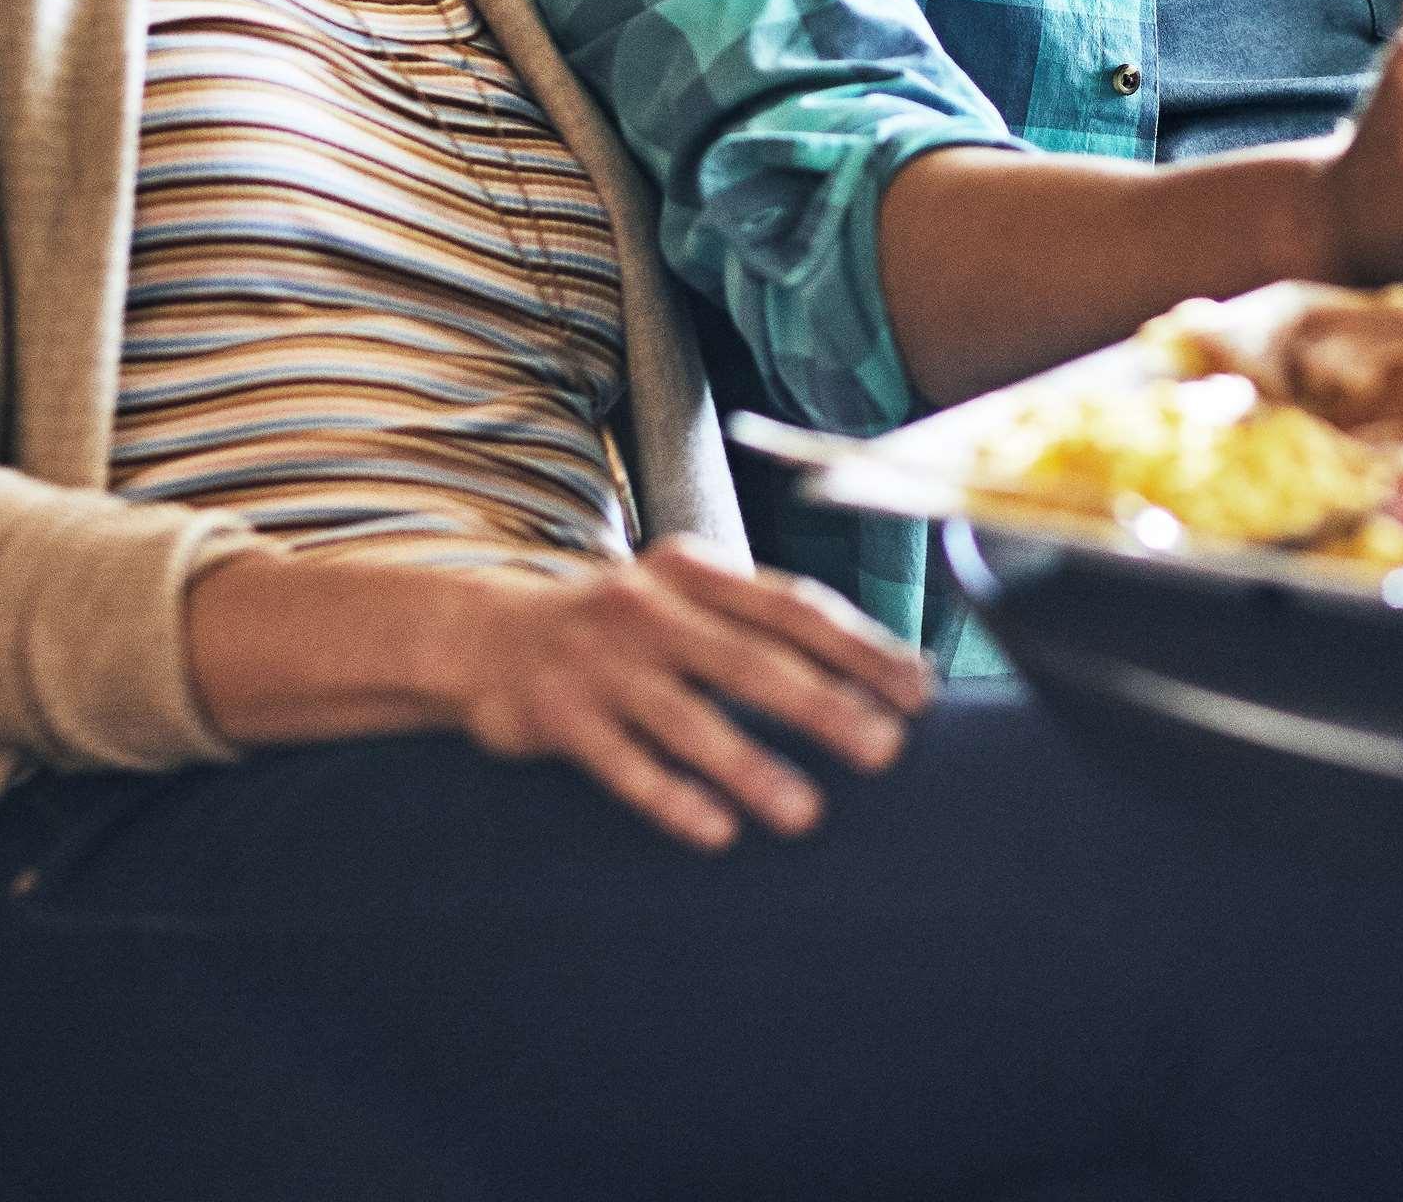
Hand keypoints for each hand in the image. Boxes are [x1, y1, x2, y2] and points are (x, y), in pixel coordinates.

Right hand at [444, 535, 934, 851]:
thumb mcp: (684, 599)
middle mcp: (650, 609)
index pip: (794, 606)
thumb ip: (759, 623)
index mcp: (695, 571)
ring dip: (752, 767)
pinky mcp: (559, 718)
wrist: (483, 634)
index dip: (861, 648)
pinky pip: (625, 765)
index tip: (918, 691)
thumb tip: (872, 673)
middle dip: (824, 706)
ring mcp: (601, 664)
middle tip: (884, 751)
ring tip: (806, 813)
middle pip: (752, 661)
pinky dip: (672, 798)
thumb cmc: (619, 627)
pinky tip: (717, 831)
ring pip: (689, 720)